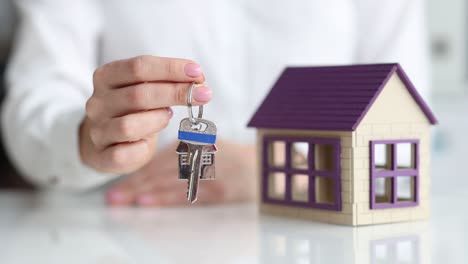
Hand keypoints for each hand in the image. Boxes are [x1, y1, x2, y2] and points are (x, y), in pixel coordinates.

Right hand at [80, 56, 211, 173]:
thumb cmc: (133, 112)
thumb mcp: (145, 90)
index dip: (171, 68)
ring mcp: (98, 131)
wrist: (105, 142)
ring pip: (129, 126)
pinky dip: (143, 148)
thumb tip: (198, 84)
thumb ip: (166, 84)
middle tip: (203, 94)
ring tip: (168, 117)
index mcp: (106, 77)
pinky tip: (148, 143)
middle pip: (139, 94)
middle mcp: (98, 103)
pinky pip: (125, 153)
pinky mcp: (103, 156)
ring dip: (158, 120)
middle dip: (176, 93)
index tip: (197, 72)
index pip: (139, 67)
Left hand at [105, 140, 257, 206]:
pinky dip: (164, 197)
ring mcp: (208, 173)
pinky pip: (186, 194)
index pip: (161, 154)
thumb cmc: (238, 157)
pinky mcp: (217, 191)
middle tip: (111, 192)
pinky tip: (146, 201)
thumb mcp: (214, 144)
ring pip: (167, 181)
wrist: (267, 168)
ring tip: (120, 198)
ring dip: (141, 190)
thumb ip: (189, 145)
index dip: (138, 163)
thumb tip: (161, 152)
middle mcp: (199, 157)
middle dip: (134, 181)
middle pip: (159, 170)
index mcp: (197, 144)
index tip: (119, 170)